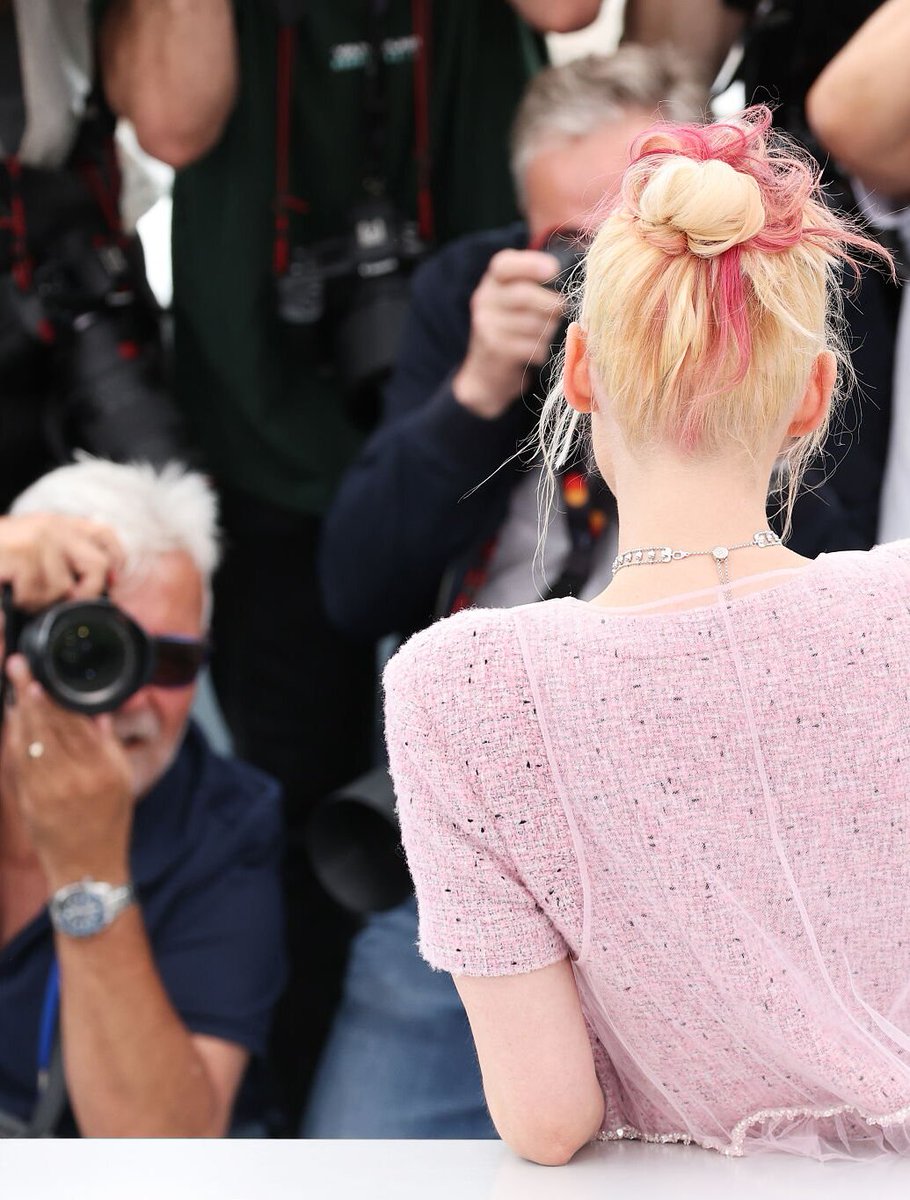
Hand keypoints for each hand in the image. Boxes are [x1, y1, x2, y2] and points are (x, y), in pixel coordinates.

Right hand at [0, 514, 124, 610]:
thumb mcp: (32, 551)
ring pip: (63, 587)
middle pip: (97, 565)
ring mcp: (37, 539)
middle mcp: (52, 527)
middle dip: (85, 592)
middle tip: (65, 603)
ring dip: (42, 601)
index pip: (104, 535)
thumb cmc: (0, 556)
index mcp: (58, 524)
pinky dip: (24, 601)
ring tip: (23, 594)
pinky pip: (38, 592)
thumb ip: (66, 558)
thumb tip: (109, 577)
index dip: (115, 560)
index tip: (111, 582)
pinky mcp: (21, 553)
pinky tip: (11, 594)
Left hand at [1, 655, 132, 889]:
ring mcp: (47, 789)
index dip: (53, 698)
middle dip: (29, 694)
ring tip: (13, 687)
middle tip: (17, 667)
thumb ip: (109, 745)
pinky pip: (18, 762)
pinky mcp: (29, 800)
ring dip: (18, 711)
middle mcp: (72, 776)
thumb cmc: (109, 823)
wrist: (88, 867)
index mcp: (99, 769)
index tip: (40, 678)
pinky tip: (12, 720)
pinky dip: (14, 737)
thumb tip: (97, 714)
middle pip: (46, 726)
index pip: (73, 724)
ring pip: (28, 741)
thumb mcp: (122, 781)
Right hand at [452, 249, 564, 419]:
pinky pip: (531, 346)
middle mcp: (485, 299)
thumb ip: (538, 283)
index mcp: (493, 280)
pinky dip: (542, 350)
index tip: (553, 270)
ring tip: (549, 334)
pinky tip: (540, 352)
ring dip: (550, 331)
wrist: (486, 372)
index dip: (531, 264)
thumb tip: (579, 276)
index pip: (505, 264)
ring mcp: (486, 325)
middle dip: (553, 304)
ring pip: (532, 324)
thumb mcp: (518, 299)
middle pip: (525, 295)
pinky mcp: (494, 349)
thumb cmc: (515, 327)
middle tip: (564, 310)